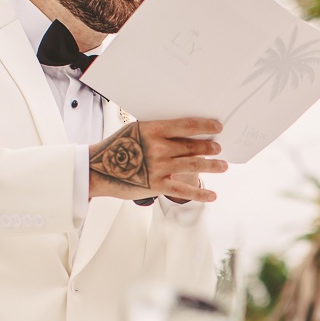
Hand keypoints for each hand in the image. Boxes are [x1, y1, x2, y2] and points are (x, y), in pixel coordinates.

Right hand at [88, 118, 226, 201]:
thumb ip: (157, 130)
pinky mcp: (156, 185)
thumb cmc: (116, 148)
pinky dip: (200, 193)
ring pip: (193, 165)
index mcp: (153, 130)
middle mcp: (158, 148)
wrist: (97, 169)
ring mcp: (158, 167)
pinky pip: (183, 190)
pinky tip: (212, 195)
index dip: (205, 126)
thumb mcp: (135, 130)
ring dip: (211, 165)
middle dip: (209, 147)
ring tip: (222, 165)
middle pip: (192, 146)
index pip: (186, 125)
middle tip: (219, 147)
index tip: (217, 126)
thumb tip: (181, 130)